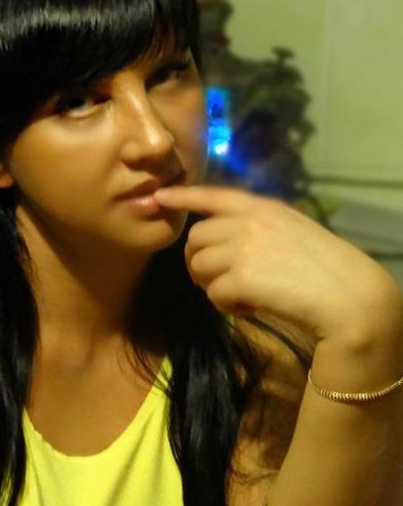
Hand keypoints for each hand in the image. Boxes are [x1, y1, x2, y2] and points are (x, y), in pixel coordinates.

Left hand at [154, 185, 400, 342]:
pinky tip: (249, 309)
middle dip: (199, 262)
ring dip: (212, 287)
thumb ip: (257, 230)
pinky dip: (226, 307)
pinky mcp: (241, 278)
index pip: (212, 196)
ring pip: (199, 267)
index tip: (159, 197)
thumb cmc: (325, 267)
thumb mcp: (291, 231)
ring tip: (241, 297)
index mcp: (262, 207)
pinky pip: (213, 294)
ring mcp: (243, 248)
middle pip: (196, 239)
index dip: (182, 197)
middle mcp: (248, 222)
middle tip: (216, 282)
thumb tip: (225, 245)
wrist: (346, 295)